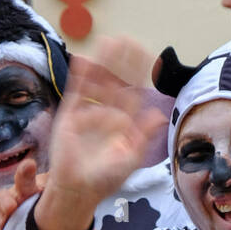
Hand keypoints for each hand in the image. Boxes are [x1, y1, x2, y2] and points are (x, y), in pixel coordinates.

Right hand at [0, 157, 102, 229]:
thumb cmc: (41, 216)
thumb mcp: (60, 221)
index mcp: (31, 192)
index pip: (28, 179)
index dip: (26, 172)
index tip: (29, 165)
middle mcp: (14, 199)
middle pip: (6, 194)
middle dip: (6, 200)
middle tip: (11, 206)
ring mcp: (0, 213)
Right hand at [35, 38, 166, 229]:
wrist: (79, 190)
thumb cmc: (106, 179)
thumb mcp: (131, 158)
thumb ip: (144, 136)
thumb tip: (160, 116)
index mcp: (124, 122)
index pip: (134, 92)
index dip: (141, 75)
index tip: (149, 56)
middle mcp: (107, 112)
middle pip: (117, 81)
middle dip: (123, 62)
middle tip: (129, 39)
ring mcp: (88, 111)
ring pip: (98, 81)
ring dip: (104, 62)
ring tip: (110, 41)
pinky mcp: (70, 114)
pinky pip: (77, 91)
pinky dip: (80, 75)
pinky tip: (85, 58)